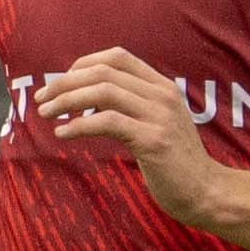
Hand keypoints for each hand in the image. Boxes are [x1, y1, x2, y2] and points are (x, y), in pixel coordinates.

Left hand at [36, 43, 221, 218]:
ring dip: (66, 100)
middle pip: (103, 72)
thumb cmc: (177, 164)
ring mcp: (159, 116)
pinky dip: (78, 125)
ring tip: (45, 113)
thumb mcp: (159, 124)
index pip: (118, 57)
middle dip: (65, 82)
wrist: (207, 193)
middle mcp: (162, 95)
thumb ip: (135, 106)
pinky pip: (106, 122)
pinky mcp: (153, 141)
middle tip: (42, 98)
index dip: (83, 63)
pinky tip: (62, 133)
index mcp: (163, 87)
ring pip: (102, 92)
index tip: (62, 81)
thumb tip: (91, 100)